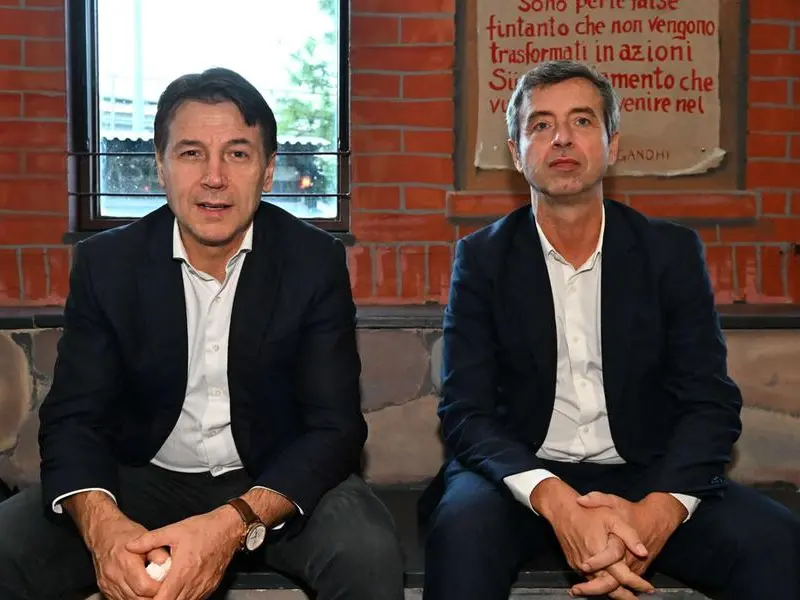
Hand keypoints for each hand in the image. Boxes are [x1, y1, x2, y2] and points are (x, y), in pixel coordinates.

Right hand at [87, 514, 170, 599]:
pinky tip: (140, 593)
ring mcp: (108, 584)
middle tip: (163, 590)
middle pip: (136, 598)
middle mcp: (115, 575)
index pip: (144, 587)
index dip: (158, 589)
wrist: (104, 534)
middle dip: (152, 597)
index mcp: (126, 562)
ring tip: (153, 591)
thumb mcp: (146, 537)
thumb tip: (167, 564)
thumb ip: (158, 553)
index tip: (167, 584)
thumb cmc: (126, 534)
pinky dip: (132, 598)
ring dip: (142, 599)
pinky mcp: (105, 589)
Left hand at [126, 506, 241, 599]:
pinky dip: (185, 599)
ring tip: (163, 593)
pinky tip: (179, 591)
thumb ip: (149, 540)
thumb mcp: (174, 530)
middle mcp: (194, 583)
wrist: (229, 528)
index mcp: (182, 571)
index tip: (143, 595)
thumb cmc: (203, 528)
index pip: (163, 599)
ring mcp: (204, 587)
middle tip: (151, 594)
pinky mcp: (210, 587)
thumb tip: (130, 546)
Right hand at [532, 480, 653, 596]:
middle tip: (637, 599)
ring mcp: (579, 565)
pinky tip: (607, 585)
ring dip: (612, 593)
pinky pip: (588, 579)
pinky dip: (599, 586)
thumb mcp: (613, 518)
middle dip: (625, 596)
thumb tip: (643, 552)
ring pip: (597, 586)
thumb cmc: (589, 513)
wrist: (562, 510)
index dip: (637, 584)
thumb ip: (629, 535)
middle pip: (609, 588)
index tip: (649, 588)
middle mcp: (589, 563)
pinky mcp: (573, 564)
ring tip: (626, 597)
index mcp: (601, 552)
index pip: (622, 576)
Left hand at [570, 492, 685, 597]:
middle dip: (594, 587)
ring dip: (599, 591)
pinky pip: (621, 584)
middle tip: (577, 590)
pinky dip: (608, 589)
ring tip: (579, 592)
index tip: (583, 565)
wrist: (656, 520)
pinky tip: (591, 590)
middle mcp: (628, 558)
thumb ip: (597, 499)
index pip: (611, 556)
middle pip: (613, 579)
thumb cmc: (631, 511)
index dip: (597, 562)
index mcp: (621, 541)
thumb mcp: (614, 501)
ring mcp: (633, 567)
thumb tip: (580, 500)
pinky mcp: (635, 571)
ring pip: (617, 585)